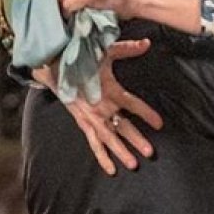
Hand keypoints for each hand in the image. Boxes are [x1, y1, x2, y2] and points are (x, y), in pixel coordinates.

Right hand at [34, 40, 163, 174]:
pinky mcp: (83, 123)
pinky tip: (111, 170)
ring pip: (109, 139)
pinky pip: (94, 143)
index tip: (160, 124)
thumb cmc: (82, 58)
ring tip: (133, 165)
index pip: (133, 104)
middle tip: (150, 152)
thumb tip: (147, 44)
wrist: (54, 65)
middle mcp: (101, 107)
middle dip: (137, 140)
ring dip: (121, 152)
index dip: (147, 114)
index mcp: (110, 90)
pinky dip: (102, 157)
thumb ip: (127, 49)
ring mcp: (91, 118)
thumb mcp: (105, 51)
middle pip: (122, 127)